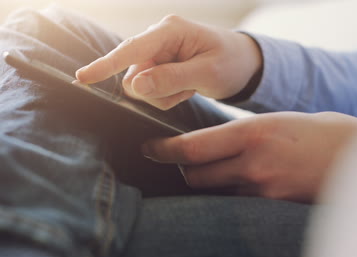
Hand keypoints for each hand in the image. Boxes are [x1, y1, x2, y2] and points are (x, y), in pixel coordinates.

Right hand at [76, 15, 262, 109]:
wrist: (243, 64)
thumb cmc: (231, 62)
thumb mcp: (207, 73)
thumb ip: (171, 79)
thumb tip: (134, 86)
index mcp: (170, 30)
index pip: (131, 49)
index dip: (105, 65)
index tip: (82, 78)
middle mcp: (158, 39)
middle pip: (133, 76)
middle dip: (156, 92)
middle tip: (187, 89)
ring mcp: (156, 54)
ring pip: (140, 88)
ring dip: (164, 96)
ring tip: (190, 86)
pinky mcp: (158, 67)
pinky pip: (149, 91)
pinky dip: (167, 96)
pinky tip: (186, 87)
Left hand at [141, 112, 356, 202]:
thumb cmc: (322, 131)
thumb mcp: (279, 120)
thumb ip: (244, 134)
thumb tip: (215, 143)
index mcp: (252, 133)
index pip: (191, 148)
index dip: (164, 150)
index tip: (150, 148)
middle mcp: (253, 164)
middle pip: (196, 176)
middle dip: (185, 171)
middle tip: (184, 162)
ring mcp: (264, 191)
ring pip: (216, 193)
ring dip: (209, 185)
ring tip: (217, 173)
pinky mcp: (275, 207)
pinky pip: (239, 204)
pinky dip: (232, 196)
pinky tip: (240, 186)